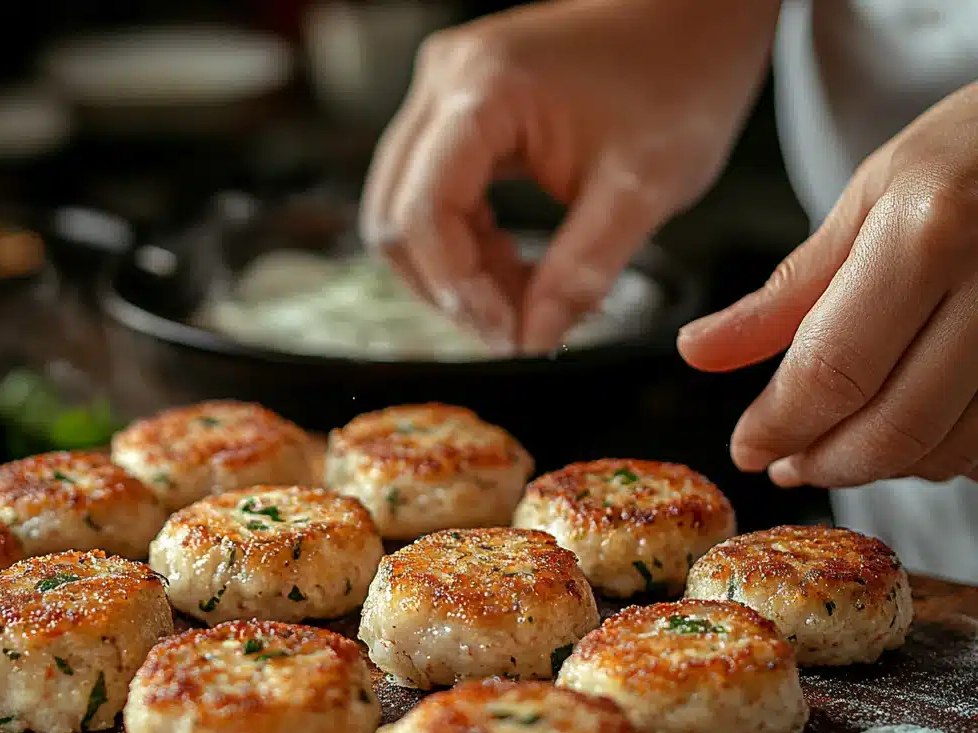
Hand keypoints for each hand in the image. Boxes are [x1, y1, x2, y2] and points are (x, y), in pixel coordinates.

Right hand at [360, 0, 780, 352]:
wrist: (697, 16)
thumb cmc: (681, 80)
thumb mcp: (644, 189)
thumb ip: (583, 271)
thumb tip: (534, 341)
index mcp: (482, 90)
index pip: (424, 212)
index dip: (459, 288)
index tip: (511, 336)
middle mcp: (442, 82)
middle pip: (395, 216)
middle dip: (447, 287)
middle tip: (512, 330)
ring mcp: (442, 91)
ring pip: (404, 212)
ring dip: (452, 271)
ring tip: (522, 299)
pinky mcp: (455, 108)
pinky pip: (429, 194)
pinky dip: (463, 244)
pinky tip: (513, 266)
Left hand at [678, 82, 977, 488]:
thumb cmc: (973, 153)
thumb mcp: (871, 199)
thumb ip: (786, 292)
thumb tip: (696, 352)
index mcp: (931, 232)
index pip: (834, 371)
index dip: (780, 426)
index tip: (749, 448)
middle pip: (894, 427)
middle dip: (826, 463)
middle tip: (790, 463)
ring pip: (950, 450)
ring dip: (884, 466)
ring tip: (844, 442)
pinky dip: (942, 453)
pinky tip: (912, 429)